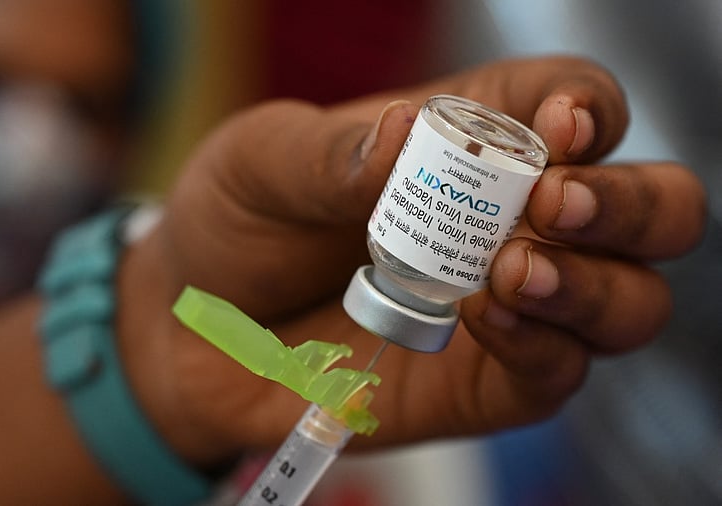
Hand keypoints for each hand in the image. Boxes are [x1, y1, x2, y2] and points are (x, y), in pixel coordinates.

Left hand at [116, 56, 705, 470]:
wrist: (192, 327)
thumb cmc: (236, 223)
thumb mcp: (262, 163)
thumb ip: (333, 152)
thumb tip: (409, 134)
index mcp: (472, 143)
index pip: (578, 107)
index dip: (590, 111)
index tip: (557, 128)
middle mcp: (511, 223)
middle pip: (646, 208)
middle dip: (626, 204)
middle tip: (553, 205)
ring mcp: (509, 307)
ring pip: (630, 300)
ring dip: (595, 284)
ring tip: (512, 270)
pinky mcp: (486, 381)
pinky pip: (558, 372)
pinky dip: (541, 346)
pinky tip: (486, 318)